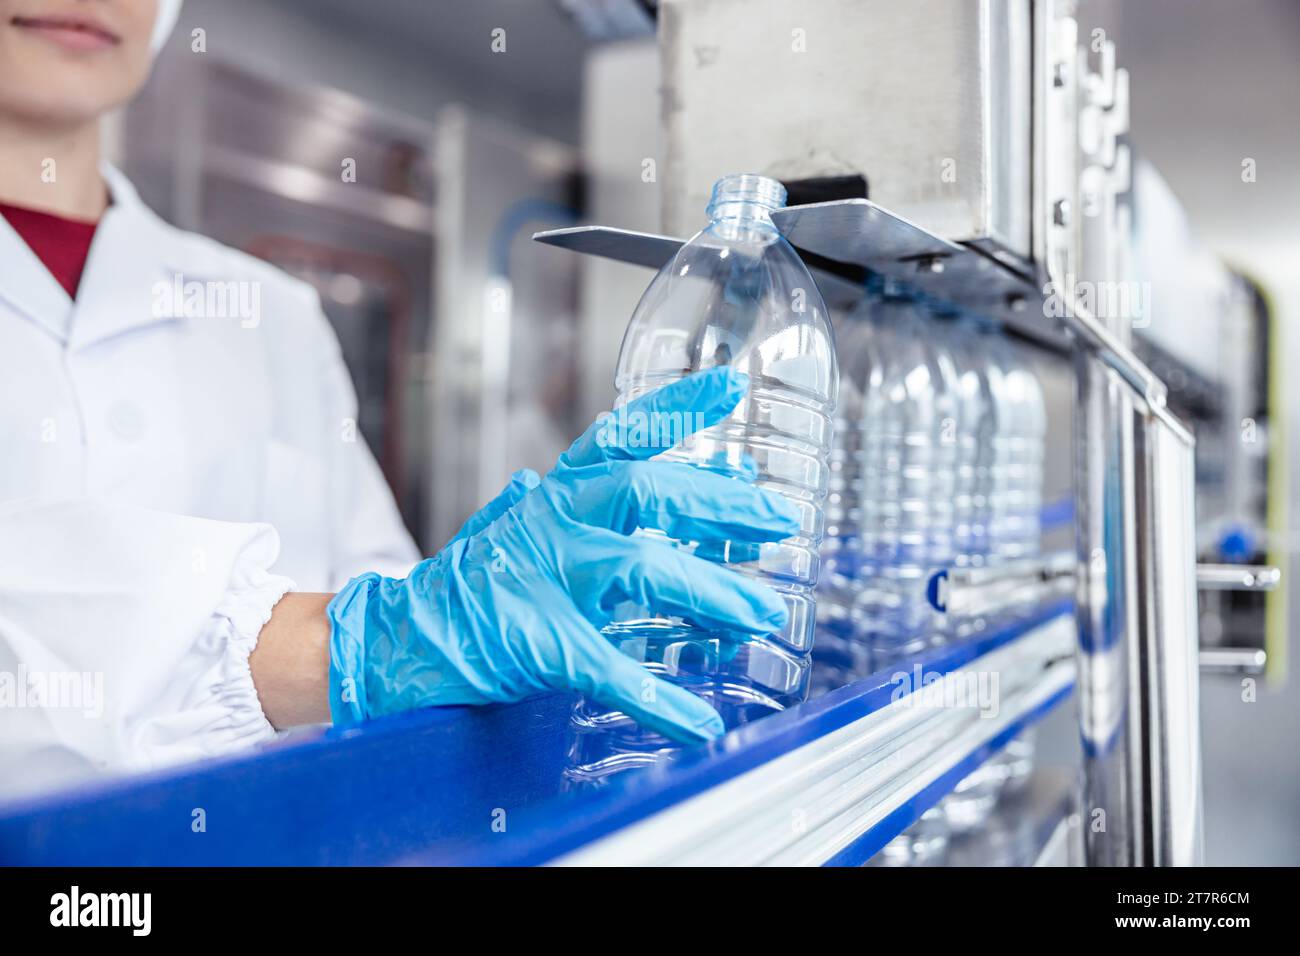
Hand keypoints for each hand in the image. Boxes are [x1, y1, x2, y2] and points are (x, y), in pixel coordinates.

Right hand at [326, 367, 798, 741]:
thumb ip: (570, 505)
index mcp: (554, 495)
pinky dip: (659, 698)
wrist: (398, 639)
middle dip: (720, 505)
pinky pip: (611, 669)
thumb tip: (604, 473)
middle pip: (649, 493)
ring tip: (762, 615)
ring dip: (711, 592)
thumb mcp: (517, 527)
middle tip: (781, 521)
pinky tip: (701, 723)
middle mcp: (552, 522)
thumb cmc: (466, 585)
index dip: (676, 408)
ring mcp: (544, 581)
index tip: (731, 389)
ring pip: (643, 570)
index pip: (619, 435)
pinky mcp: (538, 644)